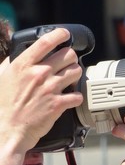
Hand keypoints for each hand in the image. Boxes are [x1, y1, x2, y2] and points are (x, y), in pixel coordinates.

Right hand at [0, 28, 82, 152]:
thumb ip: (11, 64)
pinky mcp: (58, 104)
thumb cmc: (2, 106)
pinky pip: (78, 95)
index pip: (46, 41)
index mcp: (23, 65)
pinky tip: (71, 98)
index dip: (60, 34)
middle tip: (68, 63)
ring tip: (70, 79)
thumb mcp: (0, 78)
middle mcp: (39, 74)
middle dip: (71, 57)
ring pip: (77, 71)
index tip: (65, 34)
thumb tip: (19, 55)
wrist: (6, 130)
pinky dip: (77, 97)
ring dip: (75, 74)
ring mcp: (50, 88)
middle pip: (68, 55)